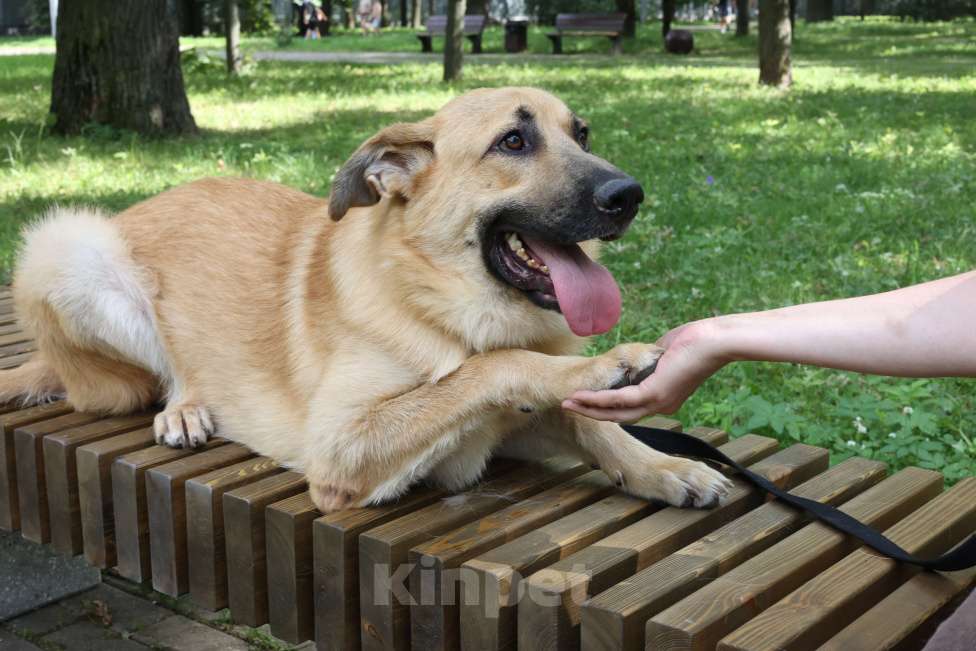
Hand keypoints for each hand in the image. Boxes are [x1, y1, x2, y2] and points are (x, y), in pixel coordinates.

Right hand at [562, 319, 729, 421]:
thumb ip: (649, 359)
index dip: (607, 403)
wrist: (716, 341)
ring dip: (590, 409)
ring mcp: (658, 402)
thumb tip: (639, 354)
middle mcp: (661, 405)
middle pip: (620, 414)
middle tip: (569, 406)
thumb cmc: (698, 340)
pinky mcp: (654, 394)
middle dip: (593, 412)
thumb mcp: (665, 351)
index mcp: (665, 397)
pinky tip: (581, 398)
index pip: (631, 404)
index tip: (587, 398)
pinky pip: (620, 400)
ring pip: (617, 412)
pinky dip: (598, 401)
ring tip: (568, 404)